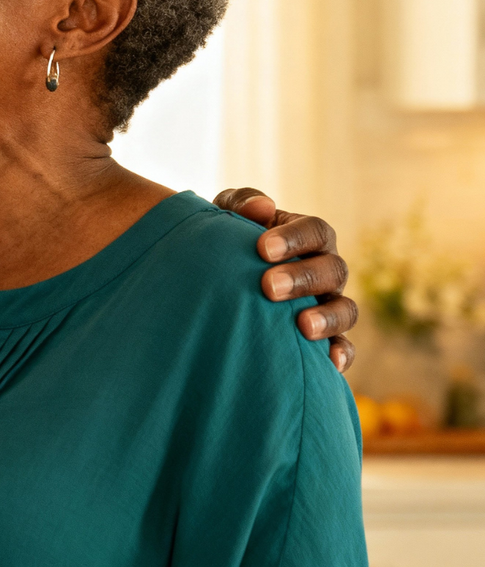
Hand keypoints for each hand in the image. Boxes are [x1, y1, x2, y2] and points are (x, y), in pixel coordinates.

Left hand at [214, 188, 357, 372]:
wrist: (220, 277)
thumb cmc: (229, 241)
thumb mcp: (229, 215)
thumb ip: (242, 203)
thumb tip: (263, 207)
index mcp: (308, 237)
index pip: (315, 231)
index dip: (294, 238)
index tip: (262, 248)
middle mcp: (325, 269)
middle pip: (333, 269)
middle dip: (303, 278)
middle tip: (268, 287)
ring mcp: (329, 304)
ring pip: (346, 309)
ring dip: (327, 317)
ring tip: (302, 325)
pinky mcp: (326, 337)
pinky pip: (346, 347)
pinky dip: (343, 353)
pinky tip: (329, 363)